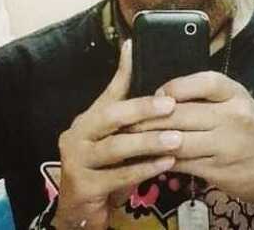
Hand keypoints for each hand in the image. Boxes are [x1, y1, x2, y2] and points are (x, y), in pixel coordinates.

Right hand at [53, 40, 179, 229]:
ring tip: (176, 139)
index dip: (123, 70)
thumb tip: (144, 77)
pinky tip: (167, 163)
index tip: (134, 47)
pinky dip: (144, 168)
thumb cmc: (104, 166)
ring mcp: (77, 161)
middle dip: (141, 108)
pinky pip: (118, 176)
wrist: (80, 207)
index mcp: (89, 119)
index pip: (109, 91)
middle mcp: (77, 135)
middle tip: (170, 105)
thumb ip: (130, 111)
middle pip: (110, 115)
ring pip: (115, 147)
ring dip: (148, 142)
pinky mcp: (83, 187)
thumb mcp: (115, 136)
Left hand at [129, 71, 253, 204]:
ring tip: (129, 137)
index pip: (205, 82)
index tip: (157, 92)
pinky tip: (146, 157)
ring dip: (150, 141)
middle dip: (150, 117)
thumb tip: (164, 91)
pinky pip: (182, 163)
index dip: (176, 86)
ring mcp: (225, 146)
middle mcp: (232, 117)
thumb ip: (207, 95)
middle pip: (183, 114)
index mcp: (235, 94)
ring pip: (178, 141)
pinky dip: (161, 160)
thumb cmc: (251, 127)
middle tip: (126, 117)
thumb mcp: (237, 102)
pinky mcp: (217, 170)